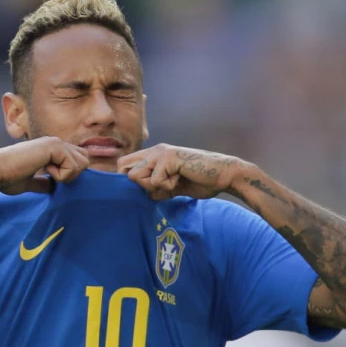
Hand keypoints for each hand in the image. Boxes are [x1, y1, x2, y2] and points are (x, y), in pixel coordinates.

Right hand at [0, 137, 89, 194]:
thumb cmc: (8, 178)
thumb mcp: (30, 182)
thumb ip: (43, 183)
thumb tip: (53, 188)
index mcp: (51, 150)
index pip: (77, 161)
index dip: (71, 175)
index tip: (52, 181)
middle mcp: (55, 143)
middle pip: (85, 160)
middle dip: (73, 175)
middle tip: (53, 178)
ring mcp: (55, 142)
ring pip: (82, 163)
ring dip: (67, 175)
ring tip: (47, 174)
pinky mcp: (54, 146)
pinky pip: (72, 166)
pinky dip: (61, 175)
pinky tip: (44, 170)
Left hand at [117, 144, 247, 199]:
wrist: (222, 175)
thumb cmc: (199, 181)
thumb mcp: (169, 187)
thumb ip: (153, 188)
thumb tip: (134, 195)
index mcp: (153, 155)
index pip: (123, 164)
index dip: (126, 180)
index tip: (142, 191)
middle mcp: (154, 150)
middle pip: (123, 168)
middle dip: (137, 184)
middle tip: (158, 187)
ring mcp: (160, 152)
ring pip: (136, 176)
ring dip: (153, 186)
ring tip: (173, 182)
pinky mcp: (168, 158)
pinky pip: (154, 180)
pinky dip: (167, 187)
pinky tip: (181, 179)